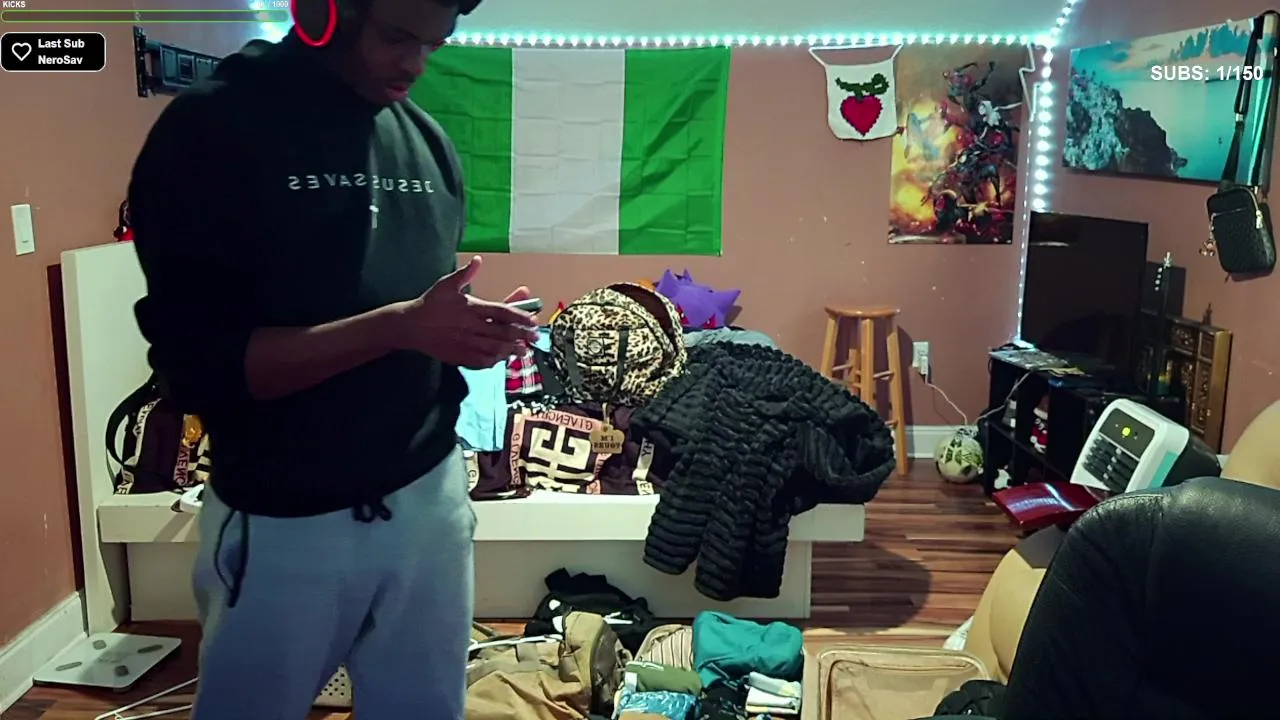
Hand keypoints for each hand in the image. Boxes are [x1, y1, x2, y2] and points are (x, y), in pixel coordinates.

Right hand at [394, 256, 538, 368]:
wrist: (410, 326)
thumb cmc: (430, 303)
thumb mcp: (446, 285)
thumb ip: (464, 274)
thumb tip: (477, 260)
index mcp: (470, 307)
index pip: (501, 312)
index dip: (520, 316)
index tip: (533, 320)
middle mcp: (470, 326)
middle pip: (502, 332)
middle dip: (522, 336)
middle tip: (535, 337)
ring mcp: (465, 343)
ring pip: (494, 349)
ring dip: (511, 350)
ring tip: (523, 350)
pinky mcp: (459, 355)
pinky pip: (481, 361)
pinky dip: (494, 361)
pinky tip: (502, 358)